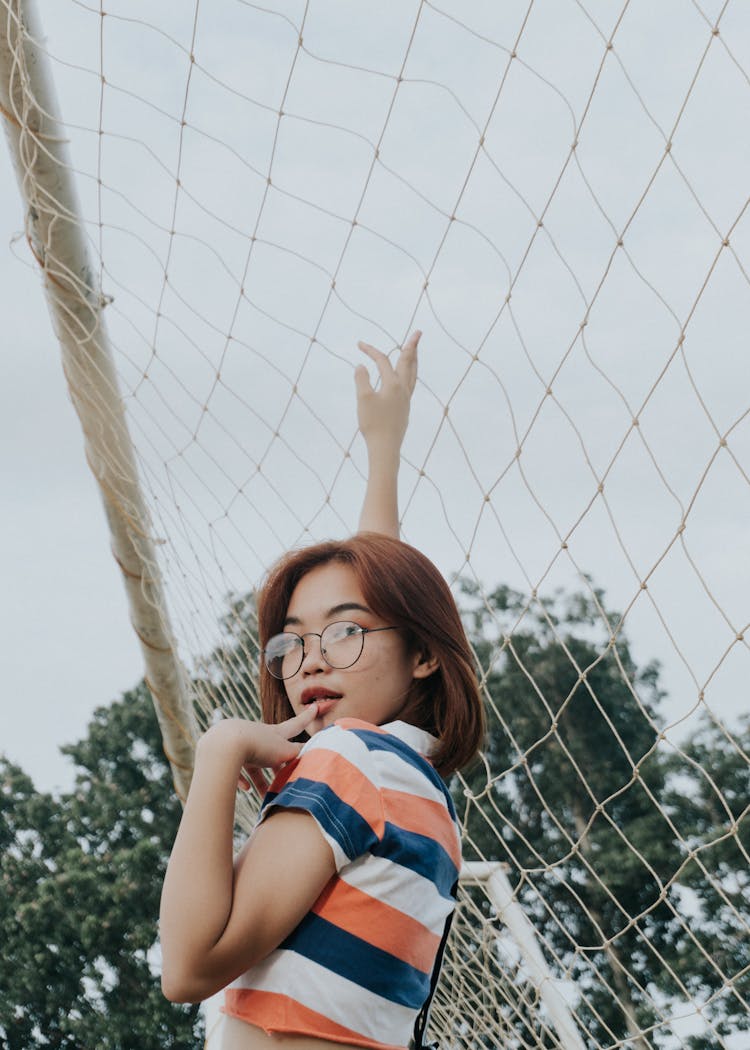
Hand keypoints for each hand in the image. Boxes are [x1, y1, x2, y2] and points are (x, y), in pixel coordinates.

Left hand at [197, 705, 319, 795]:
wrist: (224, 744)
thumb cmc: (258, 746)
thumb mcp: (284, 751)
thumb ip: (299, 754)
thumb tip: (316, 755)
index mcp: (274, 733)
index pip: (294, 725)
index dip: (306, 718)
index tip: (314, 706)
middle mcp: (258, 735)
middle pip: (272, 752)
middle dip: (279, 765)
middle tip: (286, 775)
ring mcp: (241, 744)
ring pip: (253, 764)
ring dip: (260, 780)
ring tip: (265, 795)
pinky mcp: (226, 754)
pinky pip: (235, 768)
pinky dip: (242, 779)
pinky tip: (244, 789)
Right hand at [355, 330, 419, 457]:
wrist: (386, 448)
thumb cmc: (374, 424)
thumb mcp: (363, 399)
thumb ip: (362, 379)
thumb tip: (361, 366)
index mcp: (393, 384)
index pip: (383, 361)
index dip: (371, 350)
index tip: (359, 344)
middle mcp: (403, 389)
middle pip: (409, 362)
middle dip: (412, 346)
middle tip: (418, 333)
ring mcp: (406, 399)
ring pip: (413, 374)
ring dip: (414, 360)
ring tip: (415, 352)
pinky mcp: (405, 409)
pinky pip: (410, 385)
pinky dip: (410, 375)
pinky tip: (406, 380)